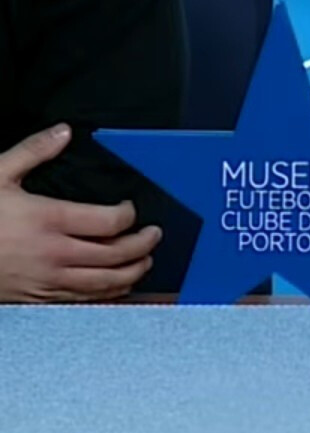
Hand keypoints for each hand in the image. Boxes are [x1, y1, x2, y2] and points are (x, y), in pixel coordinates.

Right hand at [0, 124, 161, 303]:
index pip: (109, 222)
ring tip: (145, 261)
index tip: (131, 210)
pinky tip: (115, 286)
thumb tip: (63, 132)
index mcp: (48, 219)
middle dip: (142, 245)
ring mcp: (46, 279)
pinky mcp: (38, 297)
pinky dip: (106, 293)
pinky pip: (82, 300)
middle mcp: (53, 253)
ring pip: (104, 283)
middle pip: (115, 255)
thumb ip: (33, 151)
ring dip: (132, 273)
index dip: (129, 215)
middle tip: (153, 235)